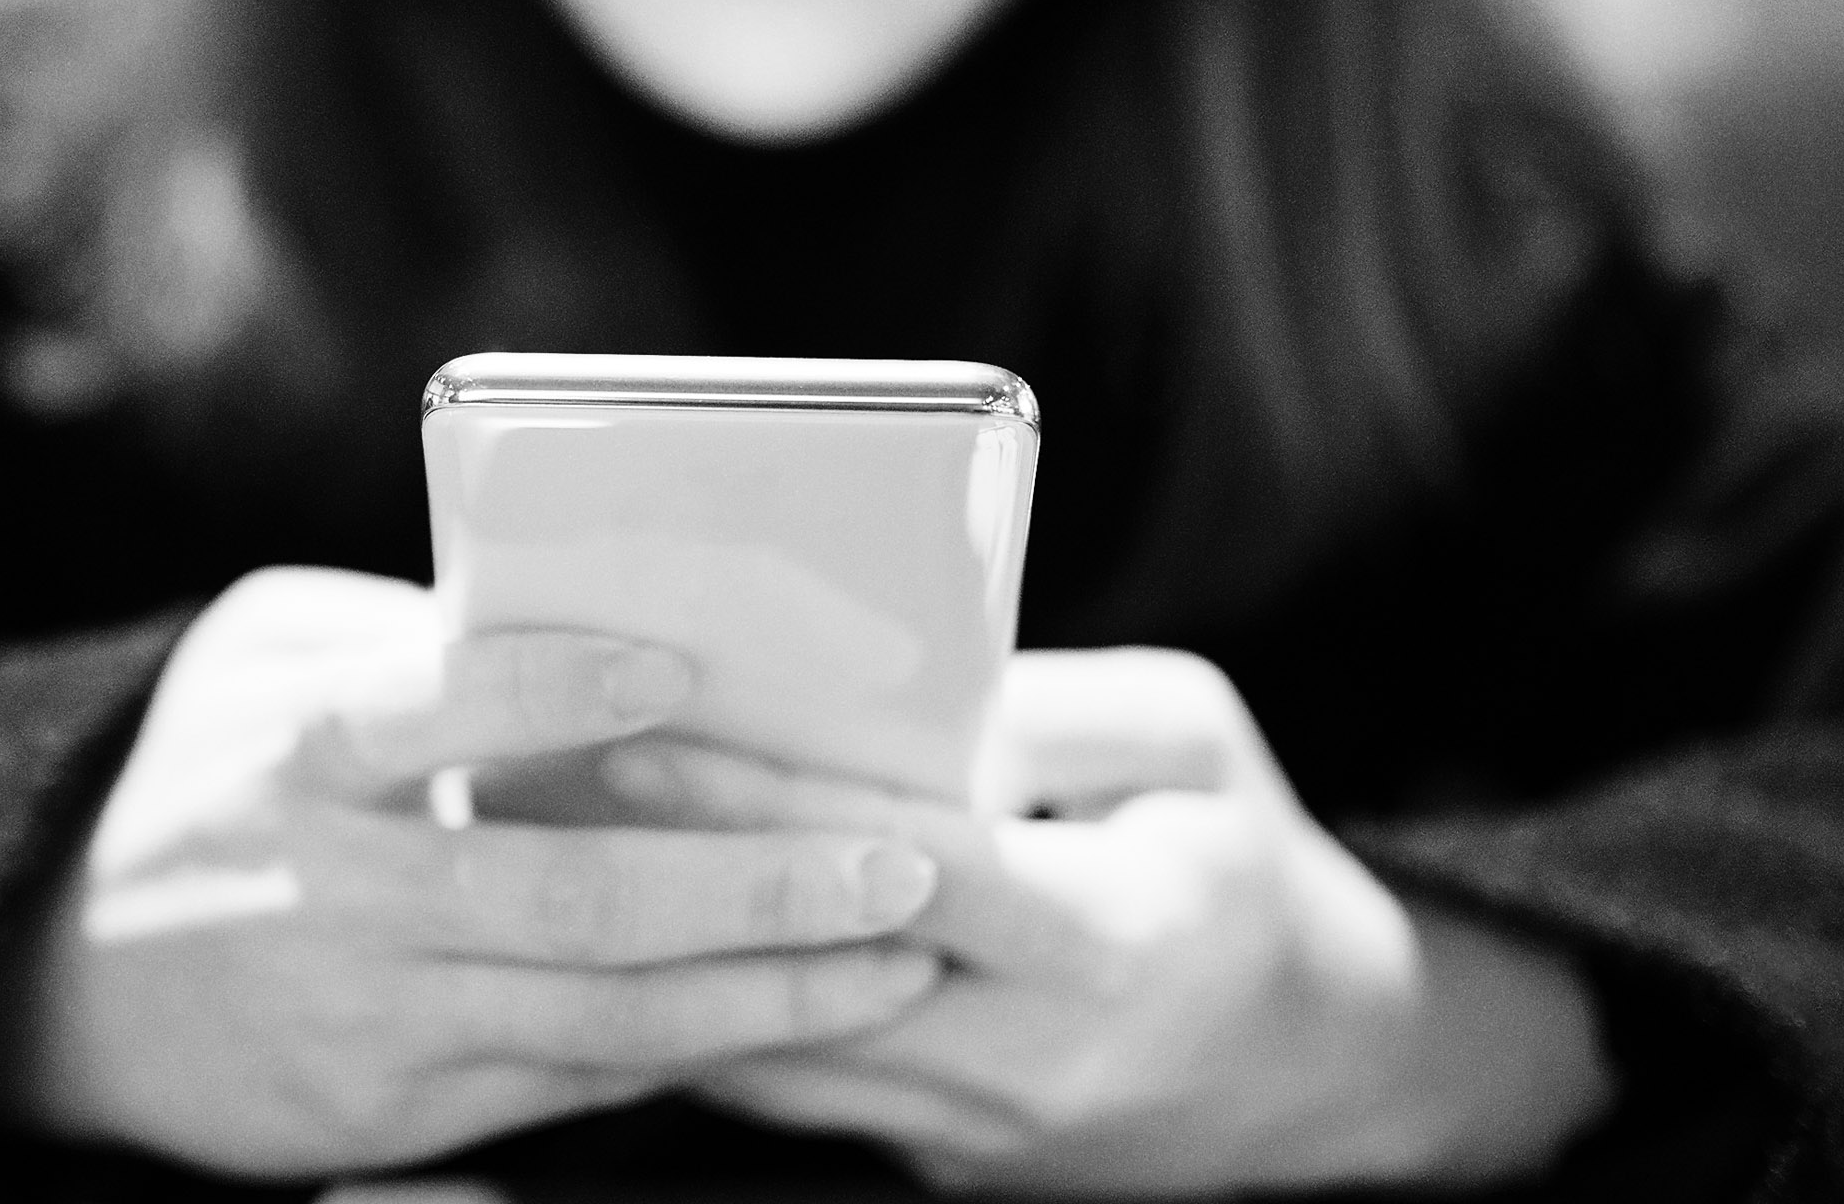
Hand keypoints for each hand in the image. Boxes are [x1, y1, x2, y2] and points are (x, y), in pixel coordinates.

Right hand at [0, 566, 945, 1179]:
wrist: (54, 987)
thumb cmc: (204, 776)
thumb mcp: (257, 667)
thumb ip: (405, 637)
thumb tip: (603, 606)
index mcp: (292, 748)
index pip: (423, 708)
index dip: (547, 690)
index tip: (679, 667)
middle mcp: (333, 890)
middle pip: (565, 898)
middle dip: (751, 887)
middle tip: (899, 862)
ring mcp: (370, 1015)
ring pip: (600, 1016)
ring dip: (766, 993)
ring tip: (900, 956)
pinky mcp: (397, 1108)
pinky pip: (576, 1080)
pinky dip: (698, 1047)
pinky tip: (805, 1015)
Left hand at [608, 648, 1613, 1195]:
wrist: (1312, 1066)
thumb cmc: (1246, 866)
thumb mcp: (1195, 743)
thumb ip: (1055, 708)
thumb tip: (909, 691)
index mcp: (1111, 941)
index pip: (908, 871)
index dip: (771, 807)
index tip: (643, 738)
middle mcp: (1033, 1058)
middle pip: (806, 973)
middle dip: (665, 881)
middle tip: (532, 788)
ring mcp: (977, 1127)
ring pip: (776, 1051)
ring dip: (653, 956)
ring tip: (544, 846)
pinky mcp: (935, 1152)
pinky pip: (793, 1087)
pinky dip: (702, 1007)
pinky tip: (622, 927)